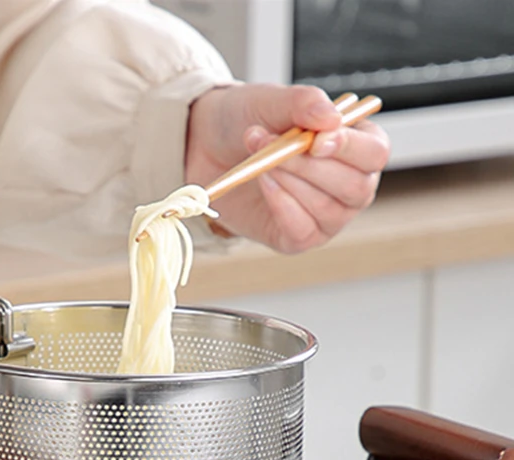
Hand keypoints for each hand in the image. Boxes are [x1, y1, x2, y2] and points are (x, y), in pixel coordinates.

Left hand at [185, 84, 390, 252]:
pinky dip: (281, 206)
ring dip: (290, 182)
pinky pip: (302, 231)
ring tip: (260, 159)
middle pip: (355, 187)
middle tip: (271, 144)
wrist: (205, 148)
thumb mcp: (271, 101)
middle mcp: (350, 185)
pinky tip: (264, 184)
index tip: (315, 141)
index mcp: (357, 145)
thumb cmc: (246, 121)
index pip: (375, 153)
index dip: (349, 148)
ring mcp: (327, 216)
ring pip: (327, 209)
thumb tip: (331, 119)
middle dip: (310, 167)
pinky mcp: (298, 238)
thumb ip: (303, 103)